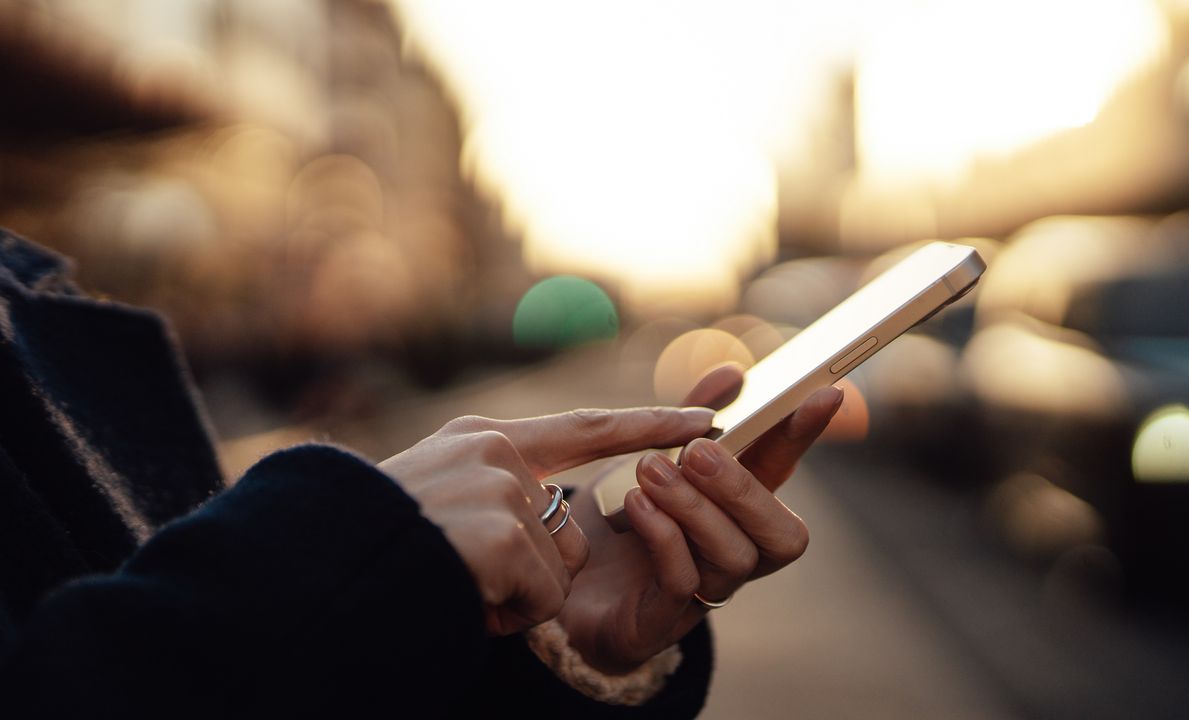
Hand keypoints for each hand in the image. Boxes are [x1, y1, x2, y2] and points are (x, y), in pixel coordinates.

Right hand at [379, 406, 713, 635]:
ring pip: (555, 572)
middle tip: (459, 572)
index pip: (586, 429)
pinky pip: (540, 599)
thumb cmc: (374, 546)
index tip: (704, 418)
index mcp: (483, 440)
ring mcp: (499, 491)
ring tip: (450, 581)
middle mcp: (496, 453)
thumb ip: (498, 494)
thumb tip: (564, 530)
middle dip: (530, 574)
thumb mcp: (436, 497)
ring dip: (510, 597)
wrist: (315, 572)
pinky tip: (458, 595)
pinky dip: (503, 615)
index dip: (647, 427)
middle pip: (567, 533)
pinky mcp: (501, 536)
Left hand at [558, 365, 843, 672]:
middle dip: (745, 487)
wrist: (554, 584)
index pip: (784, 471)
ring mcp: (703, 591)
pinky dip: (664, 537)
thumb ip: (687, 418)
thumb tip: (734, 372)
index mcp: (736, 510)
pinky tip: (636, 506)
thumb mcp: (647, 456)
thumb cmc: (613, 519)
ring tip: (651, 471)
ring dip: (697, 507)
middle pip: (780, 532)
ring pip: (734, 556)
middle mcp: (733, 552)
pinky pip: (683, 582)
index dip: (804, 435)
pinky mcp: (660, 622)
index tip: (823, 392)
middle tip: (701, 450)